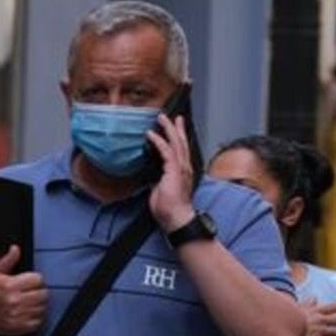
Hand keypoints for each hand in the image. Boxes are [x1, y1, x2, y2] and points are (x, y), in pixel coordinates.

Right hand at [0, 245, 46, 335]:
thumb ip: (8, 260)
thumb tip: (16, 249)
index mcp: (10, 285)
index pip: (38, 279)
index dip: (36, 279)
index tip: (31, 282)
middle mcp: (15, 300)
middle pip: (43, 294)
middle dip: (39, 291)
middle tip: (32, 292)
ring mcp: (18, 315)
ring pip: (42, 307)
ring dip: (39, 304)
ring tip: (30, 302)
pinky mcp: (19, 326)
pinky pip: (38, 321)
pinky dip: (37, 317)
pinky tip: (29, 312)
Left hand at [146, 113, 196, 231]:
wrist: (176, 218)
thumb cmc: (170, 209)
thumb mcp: (162, 190)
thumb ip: (159, 180)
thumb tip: (153, 177)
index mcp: (182, 172)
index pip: (180, 151)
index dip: (177, 138)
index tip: (174, 129)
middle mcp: (184, 167)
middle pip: (181, 142)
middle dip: (176, 128)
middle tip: (172, 117)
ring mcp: (181, 168)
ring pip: (176, 142)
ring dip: (168, 128)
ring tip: (161, 118)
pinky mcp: (174, 170)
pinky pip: (166, 151)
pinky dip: (158, 141)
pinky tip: (151, 134)